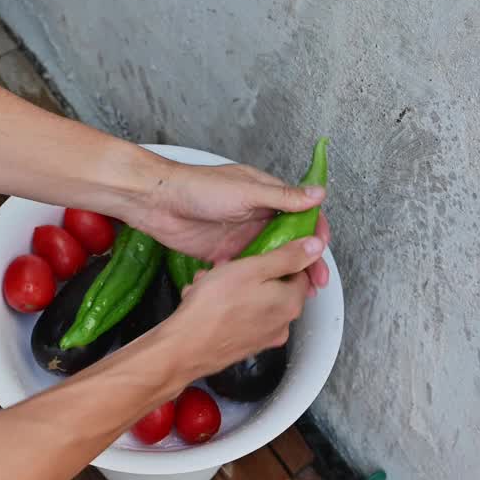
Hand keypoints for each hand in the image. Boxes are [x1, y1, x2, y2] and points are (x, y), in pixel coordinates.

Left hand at [127, 160, 330, 289]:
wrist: (157, 203)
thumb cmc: (198, 187)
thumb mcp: (246, 191)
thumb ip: (281, 197)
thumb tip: (317, 193)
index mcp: (266, 195)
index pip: (301, 213)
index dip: (315, 231)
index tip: (321, 248)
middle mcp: (257, 215)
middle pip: (291, 240)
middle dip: (305, 260)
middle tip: (315, 280)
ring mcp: (242, 235)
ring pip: (271, 258)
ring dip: (284, 273)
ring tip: (295, 292)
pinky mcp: (225, 253)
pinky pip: (248, 269)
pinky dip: (257, 279)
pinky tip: (263, 291)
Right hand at [157, 236, 323, 380]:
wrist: (186, 346)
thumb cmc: (214, 307)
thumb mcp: (252, 268)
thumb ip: (287, 257)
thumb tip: (314, 247)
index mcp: (290, 303)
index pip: (301, 272)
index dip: (279, 257)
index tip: (260, 252)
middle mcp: (282, 324)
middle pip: (275, 286)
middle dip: (250, 272)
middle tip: (229, 266)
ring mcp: (263, 338)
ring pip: (254, 300)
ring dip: (233, 287)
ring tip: (209, 283)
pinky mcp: (245, 345)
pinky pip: (241, 316)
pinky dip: (225, 306)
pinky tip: (205, 300)